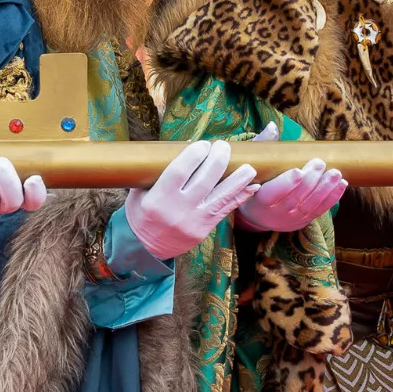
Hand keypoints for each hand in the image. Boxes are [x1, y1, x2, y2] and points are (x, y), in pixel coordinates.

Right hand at [126, 141, 259, 261]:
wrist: (146, 247)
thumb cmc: (142, 213)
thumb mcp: (140, 192)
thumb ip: (158, 172)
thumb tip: (186, 145)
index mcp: (158, 199)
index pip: (179, 172)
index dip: (193, 155)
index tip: (203, 143)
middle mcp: (178, 210)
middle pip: (204, 181)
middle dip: (218, 160)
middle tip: (224, 146)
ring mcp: (194, 221)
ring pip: (221, 197)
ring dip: (238, 180)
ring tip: (250, 166)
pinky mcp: (205, 228)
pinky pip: (226, 210)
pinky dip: (240, 197)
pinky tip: (253, 186)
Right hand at [237, 125, 347, 232]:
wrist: (257, 214)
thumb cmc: (254, 182)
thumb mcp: (252, 165)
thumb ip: (263, 145)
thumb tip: (272, 126)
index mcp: (260, 201)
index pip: (273, 193)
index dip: (286, 183)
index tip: (298, 170)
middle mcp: (276, 213)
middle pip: (296, 198)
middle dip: (310, 181)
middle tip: (319, 163)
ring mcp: (291, 218)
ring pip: (310, 205)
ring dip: (325, 189)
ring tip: (335, 173)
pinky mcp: (304, 220)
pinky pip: (320, 210)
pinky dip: (332, 198)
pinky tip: (341, 184)